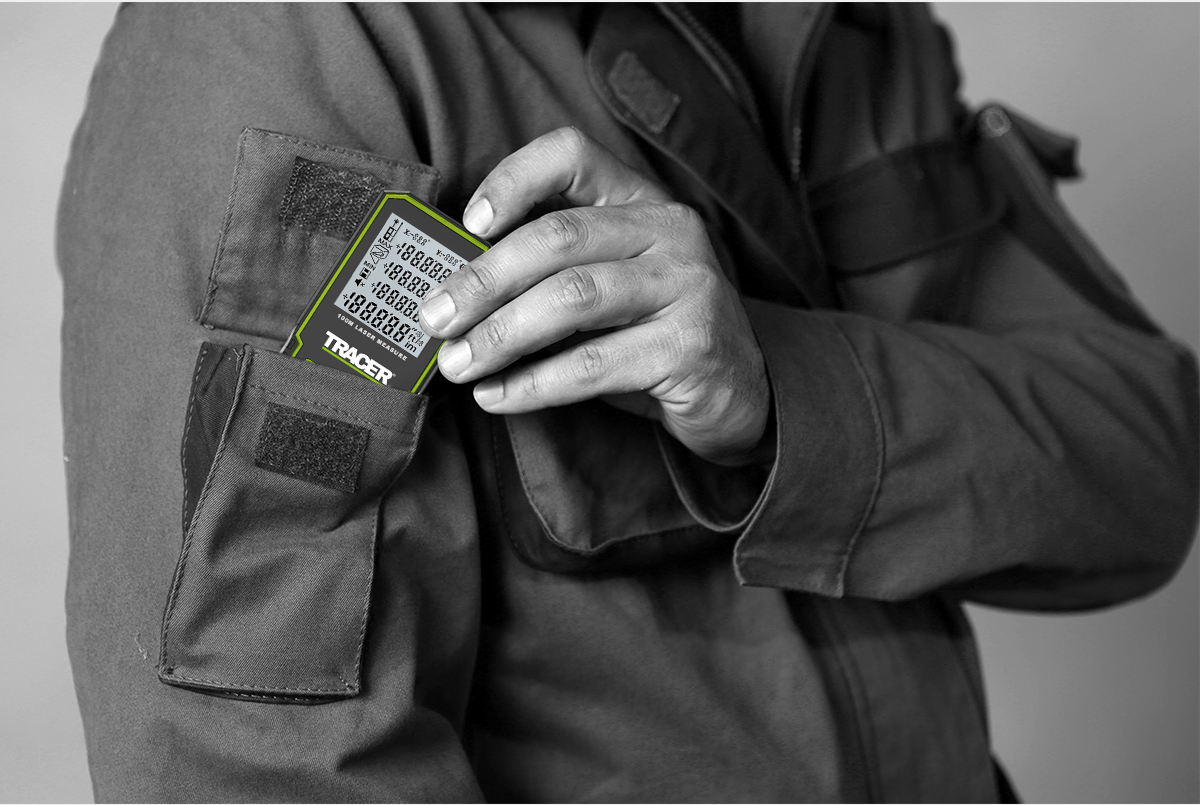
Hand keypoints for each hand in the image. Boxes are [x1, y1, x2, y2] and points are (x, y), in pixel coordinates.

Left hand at [419, 127, 770, 465]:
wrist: (742, 394)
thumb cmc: (654, 336)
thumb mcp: (610, 289)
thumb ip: (553, 275)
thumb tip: (455, 292)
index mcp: (642, 202)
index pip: (573, 156)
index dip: (513, 180)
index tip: (466, 223)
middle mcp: (670, 231)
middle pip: (558, 238)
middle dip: (482, 280)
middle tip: (433, 318)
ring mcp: (688, 285)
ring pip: (573, 299)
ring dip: (501, 335)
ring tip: (458, 365)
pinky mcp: (692, 345)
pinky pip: (594, 364)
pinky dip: (533, 384)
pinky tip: (498, 395)